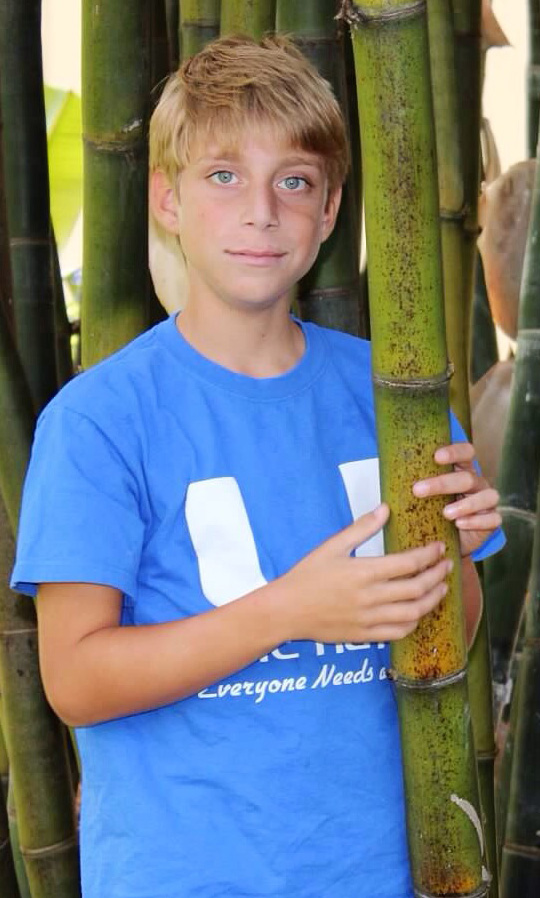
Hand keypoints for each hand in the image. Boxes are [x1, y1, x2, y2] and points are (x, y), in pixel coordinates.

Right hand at [283, 504, 452, 643]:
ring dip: (433, 600)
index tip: (439, 548)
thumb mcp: (332, 546)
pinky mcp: (365, 635)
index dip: (429, 555)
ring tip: (441, 588)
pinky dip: (415, 622)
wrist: (285, 610)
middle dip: (438, 576)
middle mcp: (370, 598)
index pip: (409, 563)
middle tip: (446, 566)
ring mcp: (369, 619)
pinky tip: (419, 611)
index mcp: (364, 572)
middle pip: (417, 588)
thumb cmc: (306, 575)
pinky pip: (399, 632)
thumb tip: (385, 509)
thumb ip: (361, 527)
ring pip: (414, 613)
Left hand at [412, 442, 501, 557]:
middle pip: (468, 477)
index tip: (436, 457)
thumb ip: (415, 484)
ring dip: (466, 504)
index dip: (455, 451)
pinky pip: (493, 518)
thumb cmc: (432, 512)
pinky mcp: (491, 521)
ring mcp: (487, 502)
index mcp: (462, 470)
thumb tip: (385, 475)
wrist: (444, 541)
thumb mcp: (422, 496)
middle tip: (418, 490)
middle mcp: (477, 483)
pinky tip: (460, 524)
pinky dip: (477, 521)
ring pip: (487, 496)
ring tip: (445, 513)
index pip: (466, 452)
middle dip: (443, 483)